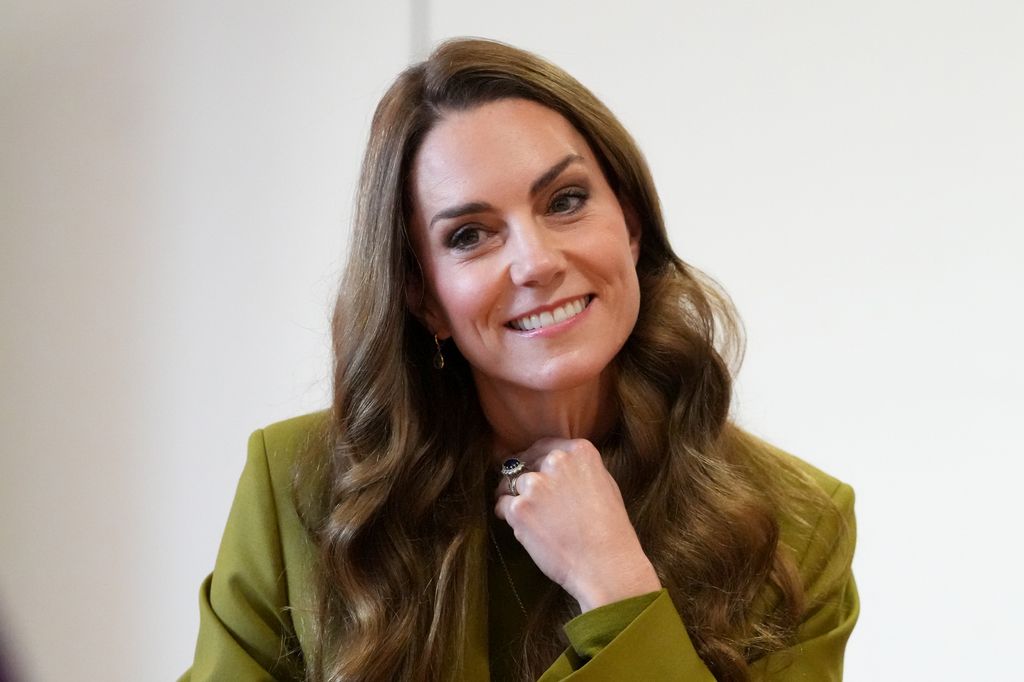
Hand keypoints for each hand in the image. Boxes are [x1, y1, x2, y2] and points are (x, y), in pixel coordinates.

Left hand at [494, 437, 661, 611]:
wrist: (606, 565)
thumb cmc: (610, 531)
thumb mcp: (605, 485)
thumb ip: (579, 469)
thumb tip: (556, 465)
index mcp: (579, 452)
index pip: (544, 446)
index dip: (534, 460)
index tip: (531, 470)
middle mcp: (556, 462)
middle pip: (524, 463)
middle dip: (522, 478)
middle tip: (528, 498)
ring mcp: (535, 484)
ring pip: (510, 483)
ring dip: (513, 497)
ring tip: (527, 517)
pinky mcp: (519, 509)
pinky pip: (502, 505)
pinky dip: (507, 516)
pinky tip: (523, 529)